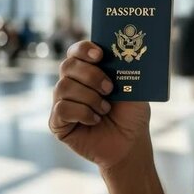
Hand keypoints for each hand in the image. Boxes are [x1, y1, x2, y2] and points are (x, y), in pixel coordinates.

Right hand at [49, 41, 150, 169]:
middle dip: (91, 75)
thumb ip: (125, 71)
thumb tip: (121, 54)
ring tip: (105, 109)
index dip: (84, 49)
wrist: (130, 144)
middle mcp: (72, 84)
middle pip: (68, 65)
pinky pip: (62, 109)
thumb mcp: (135, 89)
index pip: (77, 52)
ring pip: (63, 87)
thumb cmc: (131, 115)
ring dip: (89, 98)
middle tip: (110, 88)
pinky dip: (82, 113)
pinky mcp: (58, 123)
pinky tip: (95, 120)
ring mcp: (63, 102)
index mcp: (89, 71)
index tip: (100, 55)